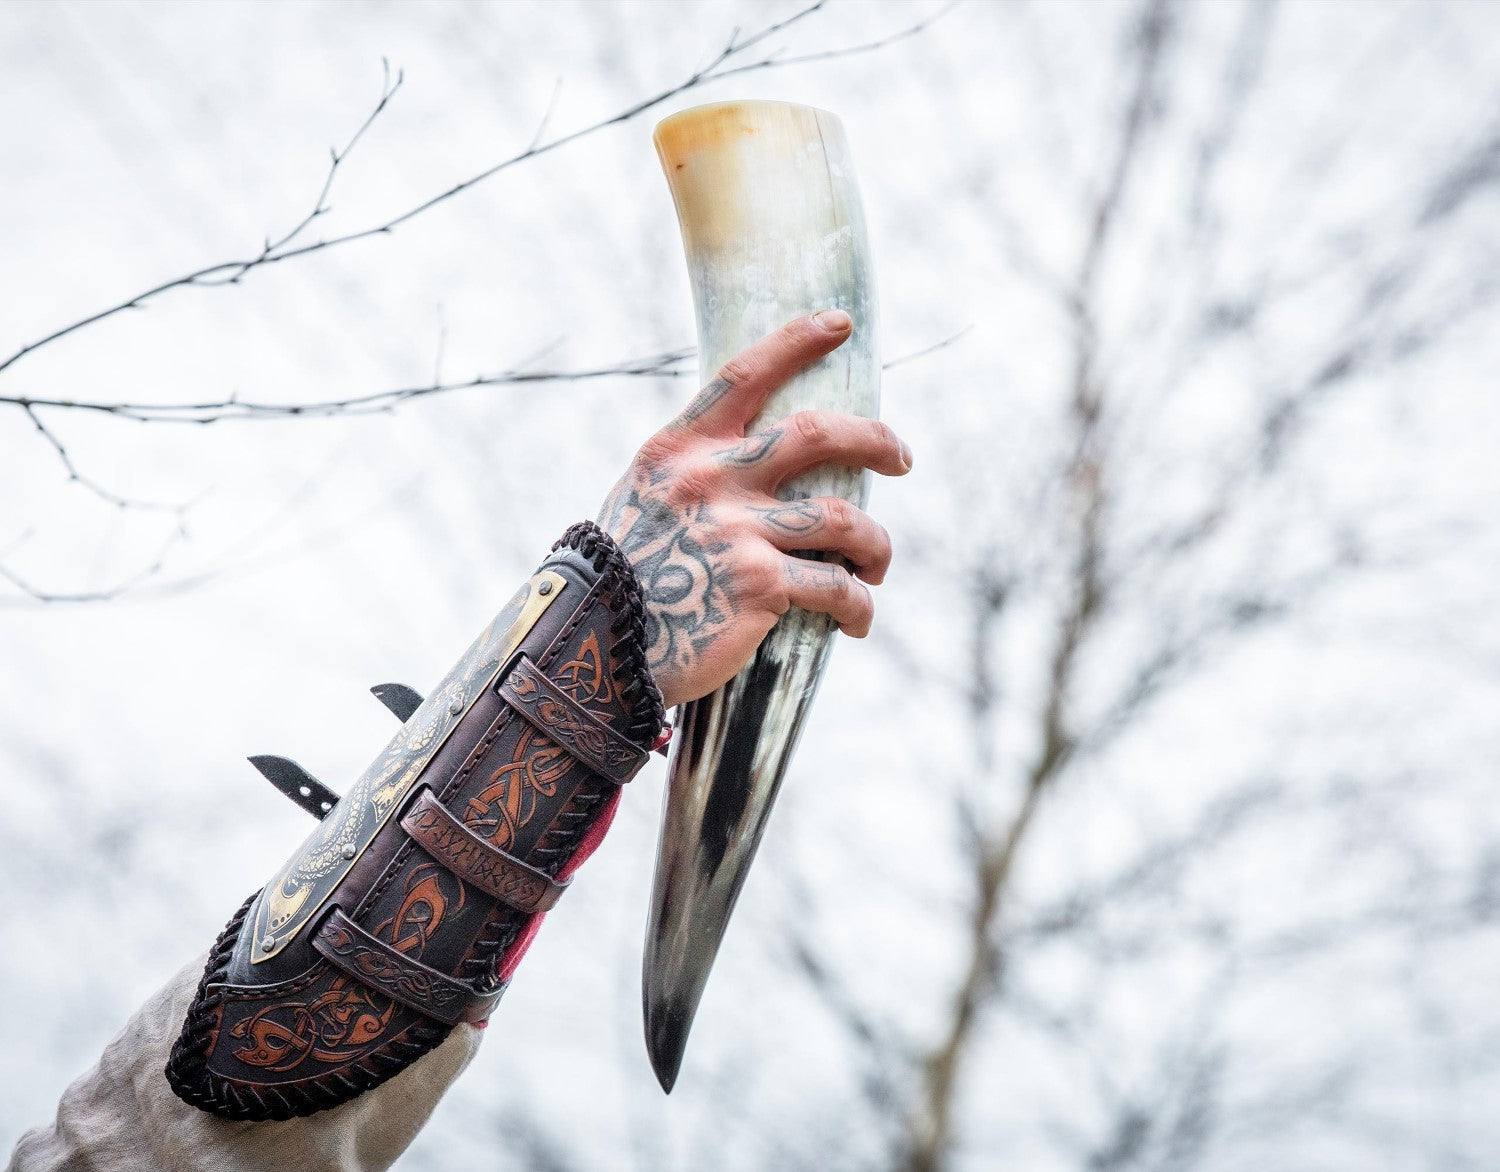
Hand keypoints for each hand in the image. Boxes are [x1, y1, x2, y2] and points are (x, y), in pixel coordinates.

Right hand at [598, 310, 911, 708]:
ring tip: (877, 564)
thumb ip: (694, 475)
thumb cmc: (621, 579)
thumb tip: (754, 463)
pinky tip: (857, 619)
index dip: (796, 341)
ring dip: (876, 543)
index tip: (839, 322)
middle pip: (818, 434)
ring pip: (842, 518)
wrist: (593, 647)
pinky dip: (858, 605)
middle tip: (901, 458)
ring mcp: (737, 530)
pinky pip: (836, 587)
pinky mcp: (760, 584)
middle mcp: (711, 479)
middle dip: (874, 440)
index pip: (745, 376)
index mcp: (679, 450)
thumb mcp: (644, 501)